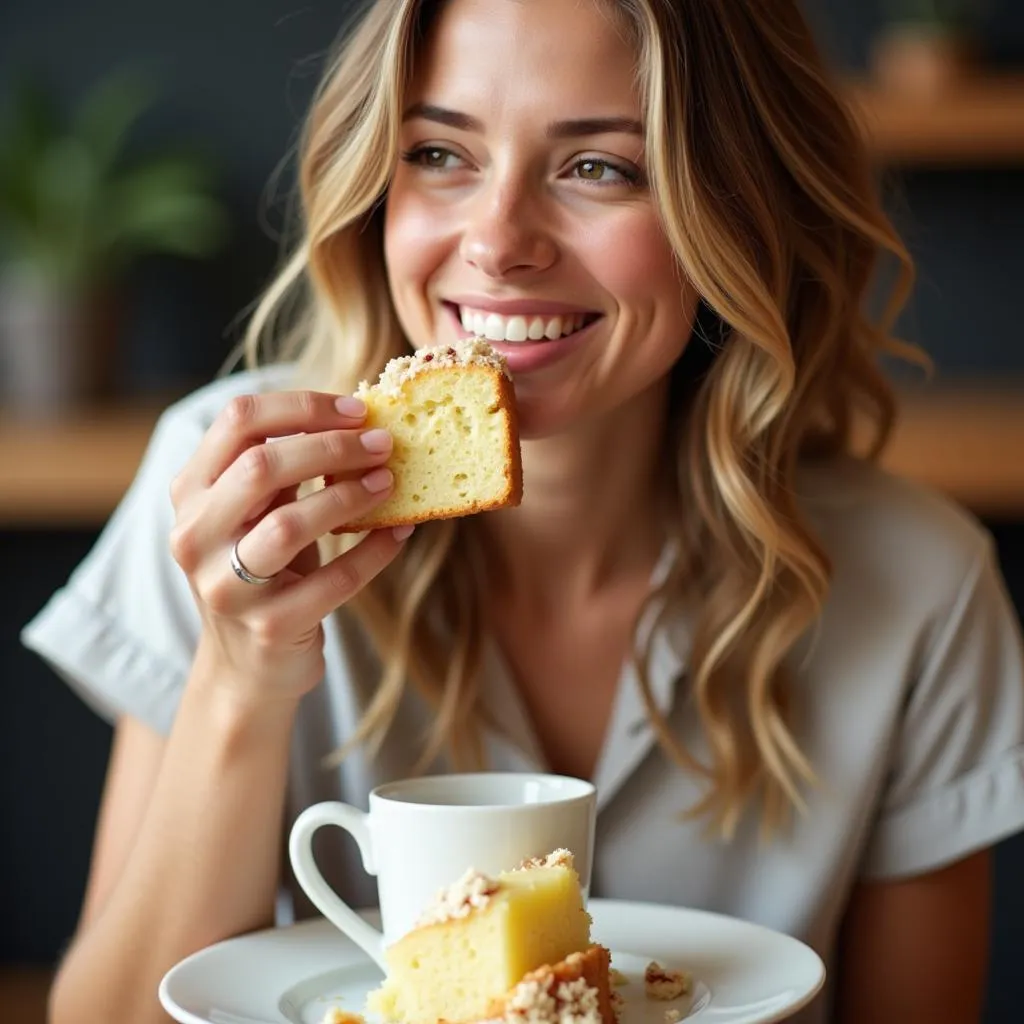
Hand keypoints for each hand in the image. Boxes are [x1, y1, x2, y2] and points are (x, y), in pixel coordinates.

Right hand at [169, 390, 408, 704]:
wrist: (248, 668)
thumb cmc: (264, 571)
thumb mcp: (258, 513)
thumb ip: (285, 467)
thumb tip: (357, 419)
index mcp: (191, 493)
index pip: (237, 421)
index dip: (302, 406)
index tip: (357, 410)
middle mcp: (195, 536)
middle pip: (261, 466)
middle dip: (332, 447)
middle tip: (383, 443)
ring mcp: (226, 586)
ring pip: (289, 524)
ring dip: (350, 496)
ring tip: (390, 482)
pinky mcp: (269, 627)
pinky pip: (333, 581)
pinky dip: (374, 552)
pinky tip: (401, 532)